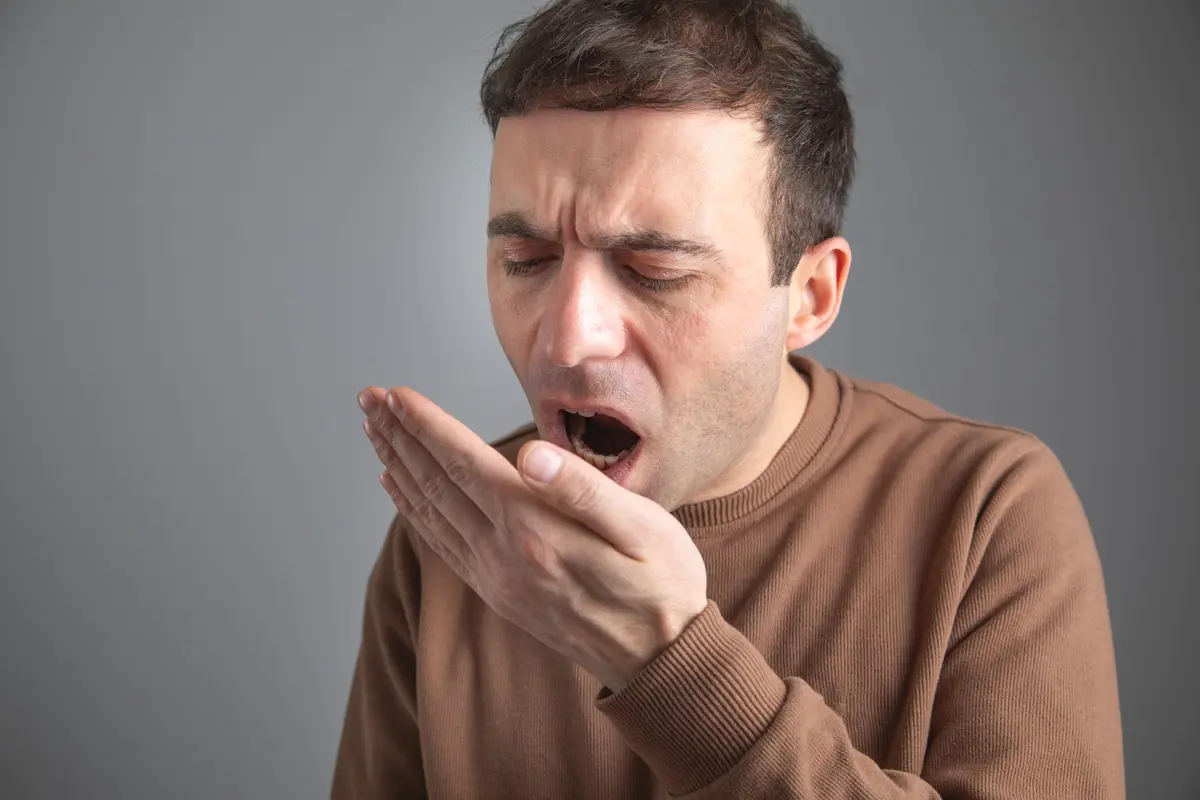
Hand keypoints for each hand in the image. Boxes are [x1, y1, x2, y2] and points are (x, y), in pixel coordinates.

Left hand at [357, 386, 708, 690]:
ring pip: (431, 512)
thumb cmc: (663, 583)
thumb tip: (531, 455)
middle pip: (436, 484)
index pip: (466, 464)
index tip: (394, 393)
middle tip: (368, 398)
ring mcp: (497, 577)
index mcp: (535, 529)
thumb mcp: (643, 528)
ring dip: (399, 466)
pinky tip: (400, 489)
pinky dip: (413, 510)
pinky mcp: (499, 592)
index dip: (427, 425)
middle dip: (400, 436)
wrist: (661, 660)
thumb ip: (584, 490)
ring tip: (374, 431)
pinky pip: (441, 543)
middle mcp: (504, 555)